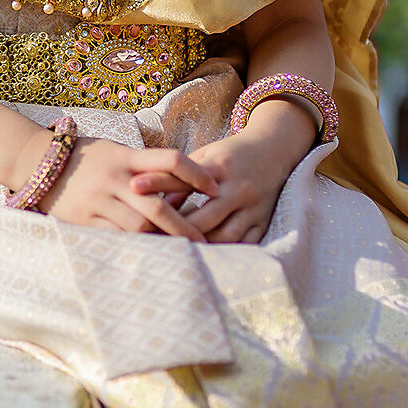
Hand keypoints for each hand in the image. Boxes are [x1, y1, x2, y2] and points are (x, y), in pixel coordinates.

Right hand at [42, 138, 219, 235]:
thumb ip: (144, 165)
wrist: (38, 162)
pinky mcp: (83, 220)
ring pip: (138, 227)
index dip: (197, 174)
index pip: (171, 160)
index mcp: (126, 157)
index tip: (216, 188)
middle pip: (158, 206)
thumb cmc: (86, 157)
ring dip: (161, 240)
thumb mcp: (115, 151)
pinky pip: (115, 237)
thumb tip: (181, 181)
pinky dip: (134, 246)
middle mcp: (114, 179)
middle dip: (184, 227)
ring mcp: (98, 201)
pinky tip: (149, 252)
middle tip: (204, 241)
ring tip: (179, 252)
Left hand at [131, 127, 298, 243]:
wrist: (274, 150)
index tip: (133, 189)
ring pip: (226, 236)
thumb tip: (153, 201)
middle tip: (152, 238)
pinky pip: (245, 244)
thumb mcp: (205, 157)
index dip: (158, 185)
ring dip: (202, 245)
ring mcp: (254, 208)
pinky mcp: (263, 221)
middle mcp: (239, 189)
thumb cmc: (231, 155)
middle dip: (178, 229)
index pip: (185, 180)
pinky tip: (207, 257)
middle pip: (206, 217)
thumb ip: (181, 178)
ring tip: (177, 251)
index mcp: (221, 168)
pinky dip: (225, 252)